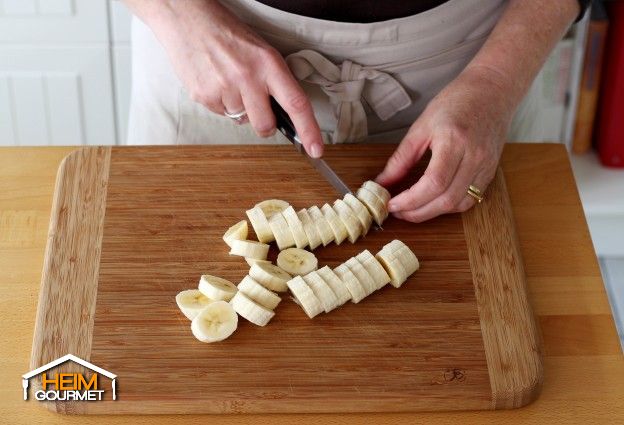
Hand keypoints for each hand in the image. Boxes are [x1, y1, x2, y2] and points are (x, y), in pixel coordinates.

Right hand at [143, 0, 323, 156]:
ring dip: (239, 108)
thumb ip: (274, 82)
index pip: (296, 103)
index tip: (316, 149)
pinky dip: (221, 103)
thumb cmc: (228, 34)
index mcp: (268, 64)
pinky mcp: (203, 96)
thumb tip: (285, 115)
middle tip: (258, 105)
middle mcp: (248, 77)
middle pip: (265, 126)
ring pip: (241, 121)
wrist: (187, 18)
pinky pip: (221, 114)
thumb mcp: (261, 52)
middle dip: (265, 125)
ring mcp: (224, 88)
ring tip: (229, 81)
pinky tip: (216, 82)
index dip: (309, 130)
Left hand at [375, 67, 513, 221]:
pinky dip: (449, 206)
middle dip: (418, 212)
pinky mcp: (490, 172)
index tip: (392, 204)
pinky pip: (470, 199)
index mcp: (455, 141)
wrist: (493, 90)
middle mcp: (474, 157)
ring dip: (433, 213)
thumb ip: (401, 158)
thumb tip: (382, 182)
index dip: (411, 200)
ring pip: (459, 204)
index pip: (433, 183)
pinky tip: (433, 202)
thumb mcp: (421, 126)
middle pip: (446, 199)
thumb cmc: (456, 102)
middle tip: (397, 211)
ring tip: (411, 210)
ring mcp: (486, 166)